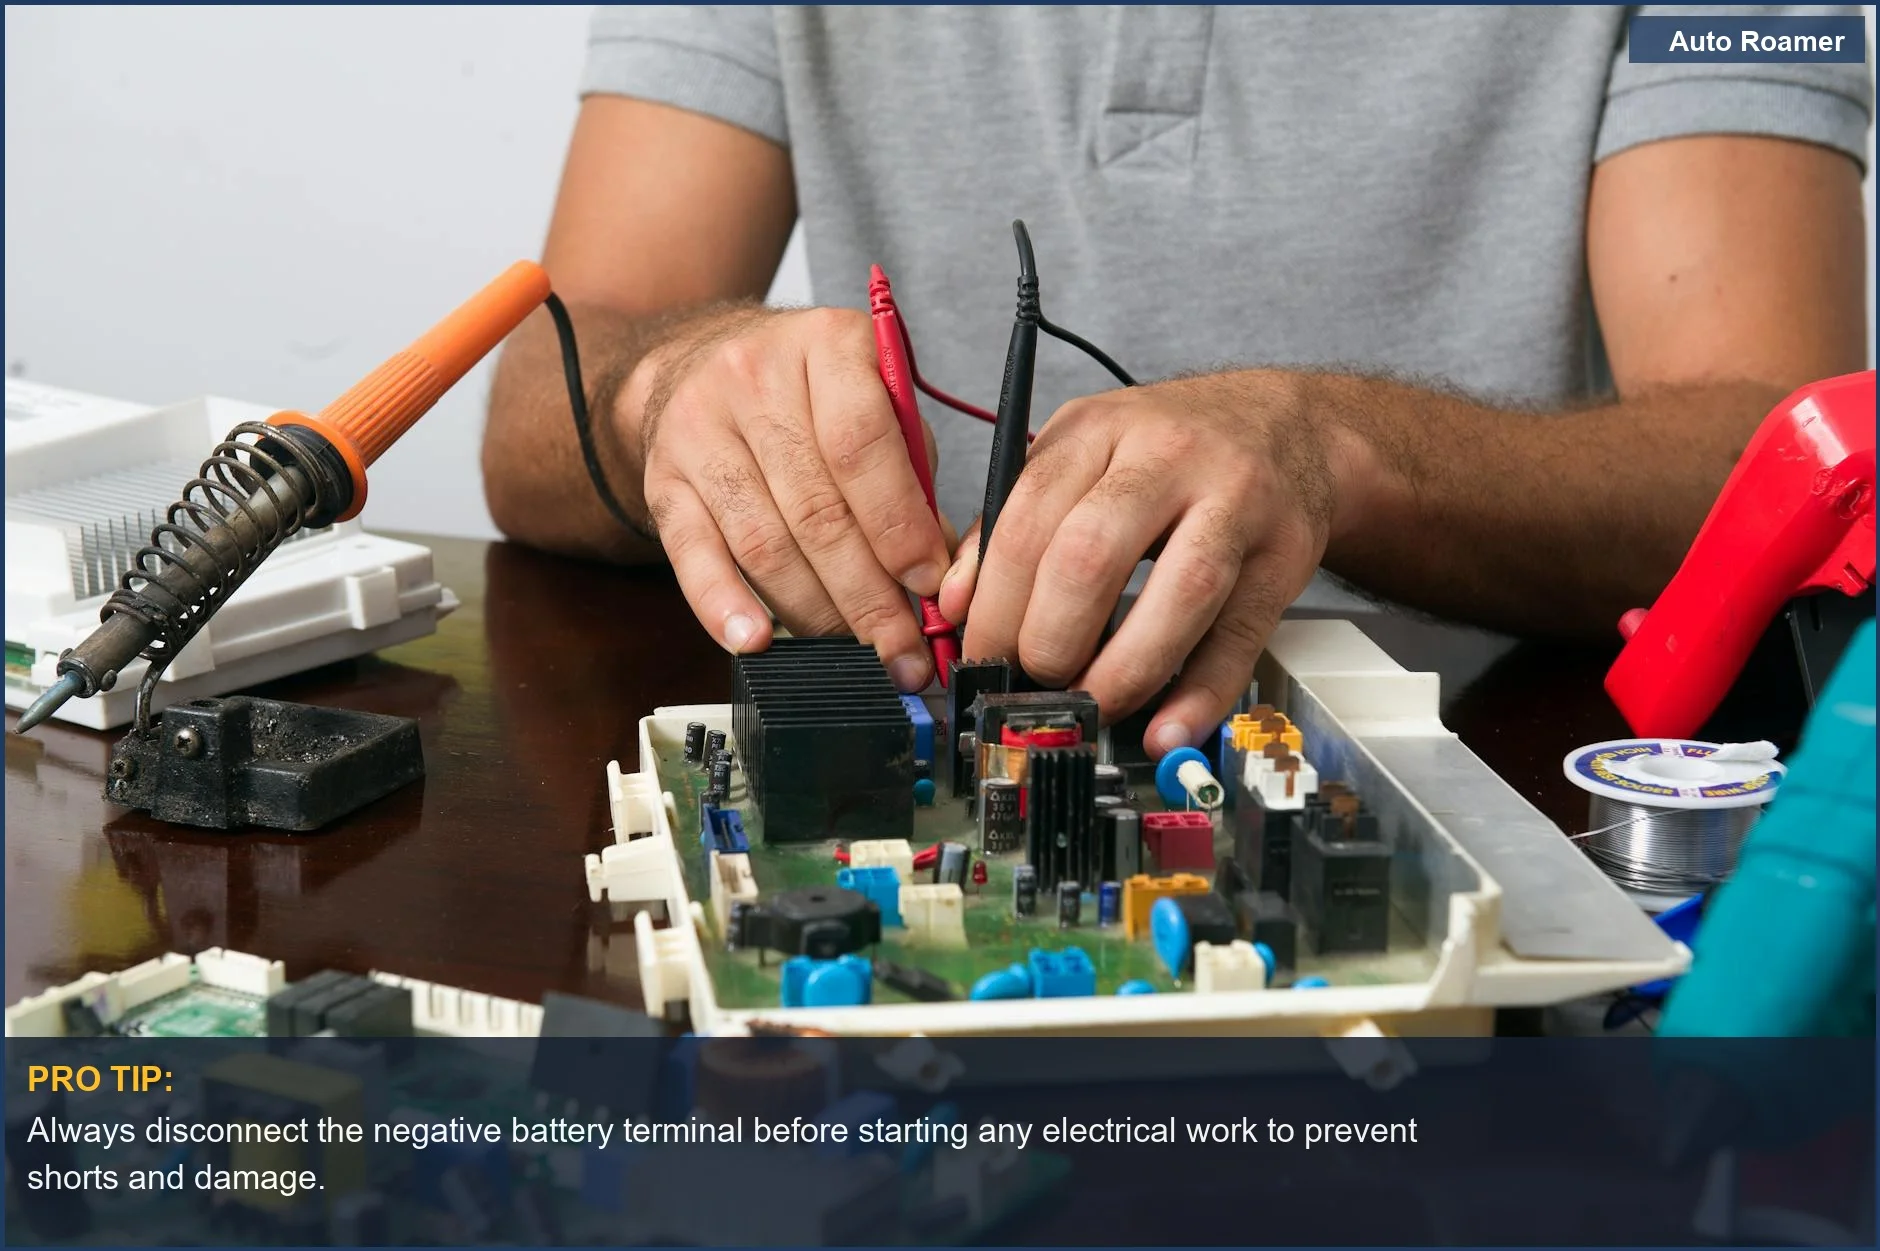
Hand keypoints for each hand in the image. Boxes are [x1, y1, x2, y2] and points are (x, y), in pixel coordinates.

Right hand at [623, 306, 951, 689]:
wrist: (699, 362)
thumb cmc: (810, 393)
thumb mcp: (875, 400)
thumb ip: (913, 476)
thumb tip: (947, 573)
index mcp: (827, 344)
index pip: (863, 444)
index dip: (899, 526)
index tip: (929, 586)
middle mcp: (755, 377)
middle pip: (816, 508)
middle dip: (868, 593)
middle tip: (902, 647)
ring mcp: (699, 429)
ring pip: (763, 542)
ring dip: (816, 611)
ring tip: (856, 651)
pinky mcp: (663, 480)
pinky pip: (693, 554)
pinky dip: (723, 605)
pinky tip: (757, 641)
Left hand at [937, 371, 1348, 755]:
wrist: (1288, 425)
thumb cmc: (1169, 449)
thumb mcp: (1084, 453)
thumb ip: (1015, 521)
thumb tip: (956, 604)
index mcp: (1101, 428)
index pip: (1028, 518)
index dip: (995, 602)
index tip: (981, 655)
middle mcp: (1170, 457)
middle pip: (1091, 557)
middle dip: (1048, 640)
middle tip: (1034, 681)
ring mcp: (1237, 503)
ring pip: (1176, 597)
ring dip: (1121, 674)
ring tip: (1090, 707)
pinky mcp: (1285, 556)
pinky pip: (1238, 639)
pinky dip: (1198, 697)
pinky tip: (1166, 730)